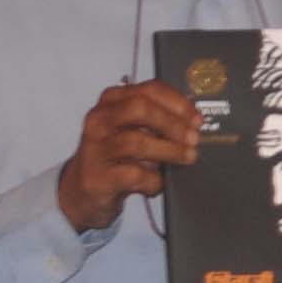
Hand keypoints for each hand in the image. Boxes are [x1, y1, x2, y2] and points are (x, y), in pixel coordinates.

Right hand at [56, 81, 198, 232]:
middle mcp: (99, 119)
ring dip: (169, 150)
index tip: (197, 119)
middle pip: (140, 109)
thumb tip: (195, 124)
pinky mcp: (98, 177)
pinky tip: (159, 183)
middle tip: (194, 139)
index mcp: (112, 101)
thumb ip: (157, 122)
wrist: (84, 192)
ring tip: (188, 158)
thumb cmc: (117, 157)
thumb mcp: (133, 131)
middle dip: (172, 123)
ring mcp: (95, 148)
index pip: (149, 90)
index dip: (178, 103)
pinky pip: (133, 175)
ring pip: (136, 142)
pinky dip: (153, 180)